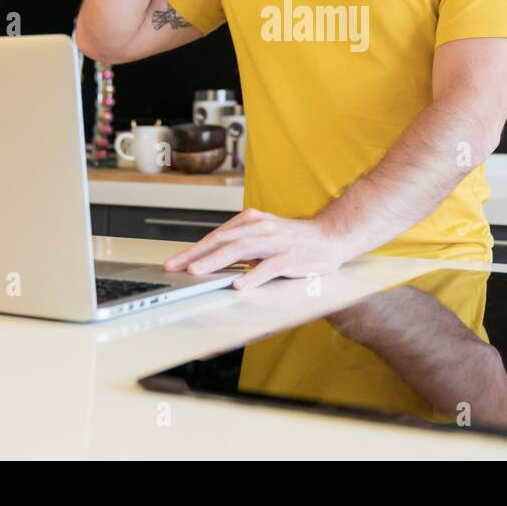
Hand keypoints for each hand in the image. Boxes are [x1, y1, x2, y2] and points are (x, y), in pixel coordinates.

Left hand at [163, 207, 353, 289]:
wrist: (331, 236)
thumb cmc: (294, 240)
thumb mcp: (263, 235)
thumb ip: (240, 244)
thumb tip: (211, 259)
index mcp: (251, 221)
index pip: (217, 235)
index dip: (194, 249)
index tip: (175, 262)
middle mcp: (261, 228)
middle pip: (223, 241)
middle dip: (197, 254)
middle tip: (177, 267)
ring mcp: (276, 241)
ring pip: (241, 249)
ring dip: (217, 261)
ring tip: (198, 271)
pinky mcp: (291, 257)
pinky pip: (269, 267)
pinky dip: (253, 276)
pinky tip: (240, 285)